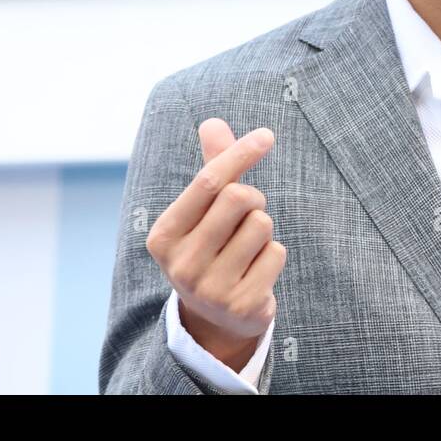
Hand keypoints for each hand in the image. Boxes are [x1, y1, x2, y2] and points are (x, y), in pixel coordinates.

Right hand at [145, 118, 285, 370]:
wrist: (214, 317)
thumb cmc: (210, 247)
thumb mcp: (203, 211)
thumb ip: (212, 167)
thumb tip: (212, 122)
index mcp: (163, 235)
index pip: (208, 182)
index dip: (239, 154)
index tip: (266, 135)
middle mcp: (181, 264)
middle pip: (239, 198)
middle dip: (253, 198)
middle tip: (246, 214)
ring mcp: (211, 289)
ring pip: (262, 225)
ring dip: (263, 230)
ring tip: (246, 249)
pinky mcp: (242, 305)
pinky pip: (277, 253)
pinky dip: (273, 255)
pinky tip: (255, 272)